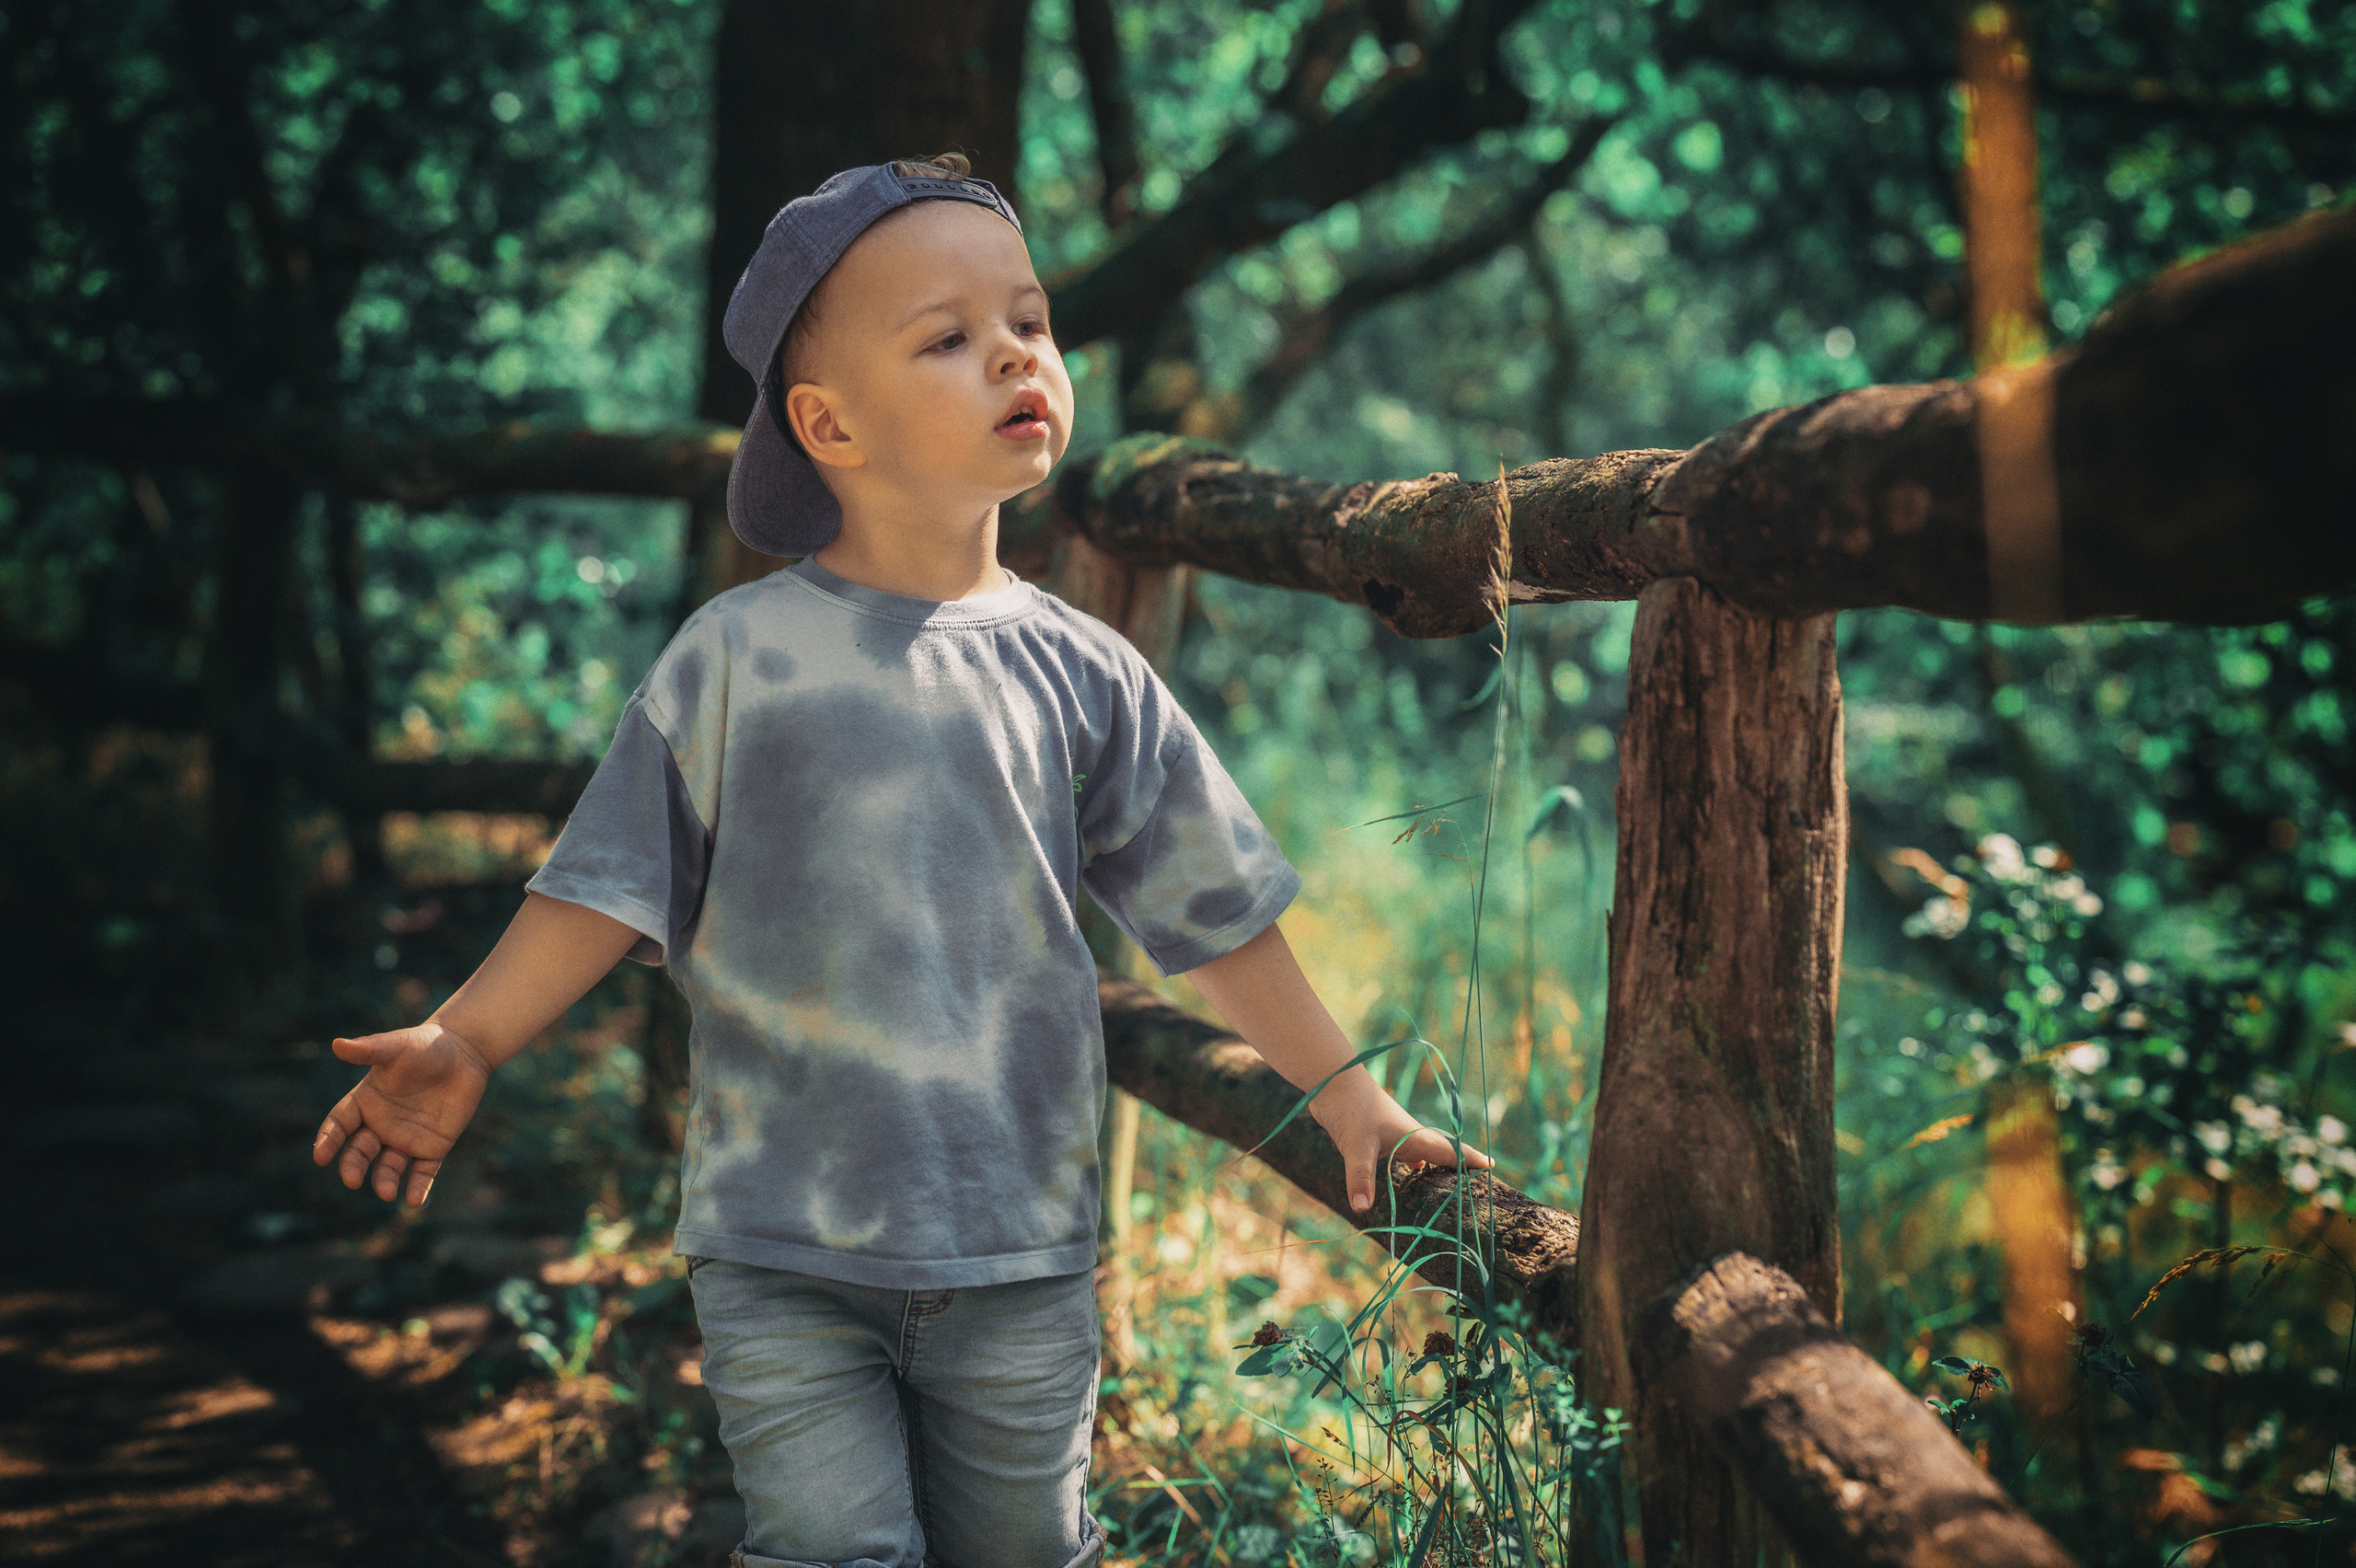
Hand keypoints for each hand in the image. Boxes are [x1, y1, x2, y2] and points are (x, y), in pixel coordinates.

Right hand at [311, 1022, 493, 1206]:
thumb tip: (338, 1044)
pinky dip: (417, 1188)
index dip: (329, 1140)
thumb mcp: (398, 1046)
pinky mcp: (432, 1148)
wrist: (465, 1053)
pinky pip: (422, 1172)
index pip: (339, 1125)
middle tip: (351, 1180)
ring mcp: (405, 1139)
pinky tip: (414, 1200)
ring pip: (388, 1167)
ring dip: (384, 1181)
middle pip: (359, 1152)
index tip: (321, 1156)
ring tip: (386, 1192)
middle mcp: (381, 1125)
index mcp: (365, 1102)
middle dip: (353, 1166)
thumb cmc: (426, 1045)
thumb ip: (370, 1049)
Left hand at [1313, 1073, 1491, 1212]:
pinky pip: (1404, 1153)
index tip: (1493, 1168)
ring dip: (1436, 1167)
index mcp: (1414, 1137)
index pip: (1450, 1151)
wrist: (1332, 1080)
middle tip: (1478, 1183)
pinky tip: (1412, 1173)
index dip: (1471, 1160)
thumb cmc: (1351, 1108)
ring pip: (1423, 1153)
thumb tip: (1362, 1208)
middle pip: (1441, 1153)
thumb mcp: (1356, 1146)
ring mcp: (1394, 1134)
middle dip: (1459, 1167)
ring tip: (1449, 1185)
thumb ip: (1360, 1177)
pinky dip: (1413, 1164)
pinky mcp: (1378, 1135)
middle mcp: (1409, 1135)